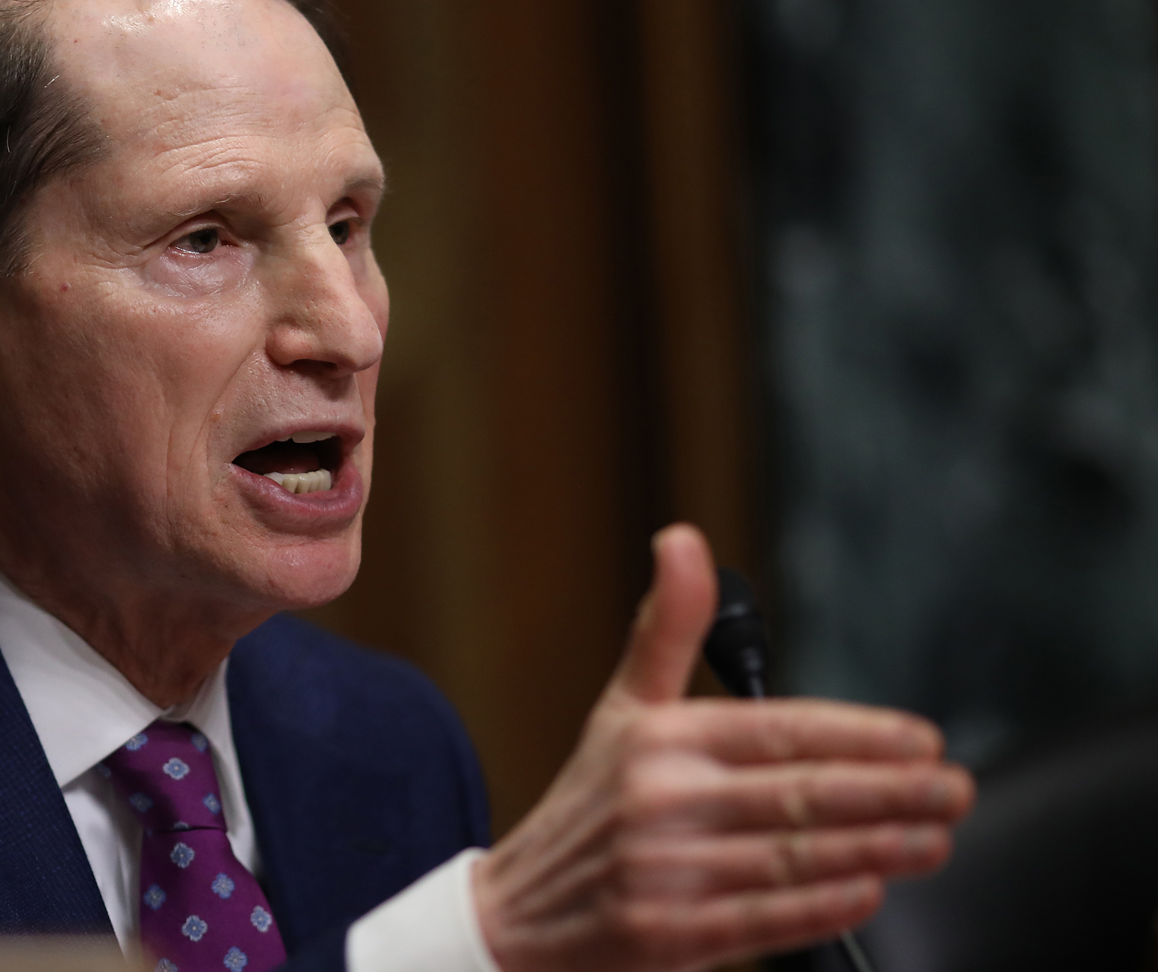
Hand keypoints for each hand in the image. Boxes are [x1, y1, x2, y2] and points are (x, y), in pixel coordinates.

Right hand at [471, 524, 973, 971]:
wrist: (518, 917)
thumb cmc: (588, 808)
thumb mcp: (619, 709)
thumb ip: (667, 628)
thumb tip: (682, 539)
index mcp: (659, 738)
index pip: (779, 729)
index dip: (861, 734)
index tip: (923, 740)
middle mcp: (661, 799)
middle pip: (801, 793)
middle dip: (893, 792)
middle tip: (953, 788)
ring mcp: (664, 871)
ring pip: (795, 856)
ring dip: (878, 849)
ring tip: (934, 839)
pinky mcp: (668, 936)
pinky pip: (766, 919)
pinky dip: (825, 905)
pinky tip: (870, 891)